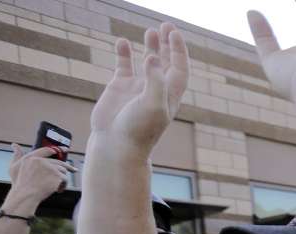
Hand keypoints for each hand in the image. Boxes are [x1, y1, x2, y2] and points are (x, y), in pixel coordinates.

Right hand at [5, 145, 74, 209]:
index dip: (57, 149)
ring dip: (61, 180)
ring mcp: (50, 167)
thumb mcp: (14, 168)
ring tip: (56, 188)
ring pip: (63, 171)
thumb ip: (16, 156)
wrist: (25, 195)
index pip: (46, 150)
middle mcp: (41, 161)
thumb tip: (14, 144)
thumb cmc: (20, 184)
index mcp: (31, 158)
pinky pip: (65, 179)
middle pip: (59, 162)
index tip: (65, 149)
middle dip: (67, 167)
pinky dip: (63, 186)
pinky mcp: (57, 175)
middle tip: (74, 170)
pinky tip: (58, 191)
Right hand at [89, 24, 188, 157]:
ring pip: (147, 62)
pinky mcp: (120, 88)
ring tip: (151, 31)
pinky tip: (122, 42)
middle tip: (165, 25)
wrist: (115, 145)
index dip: (179, 50)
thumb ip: (155, 80)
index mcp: (169, 95)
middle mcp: (156, 89)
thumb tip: (154, 56)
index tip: (174, 33)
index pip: (179, 68)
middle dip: (168, 45)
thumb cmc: (138, 130)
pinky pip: (124, 66)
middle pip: (167, 62)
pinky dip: (124, 54)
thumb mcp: (153, 106)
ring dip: (150, 47)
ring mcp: (138, 88)